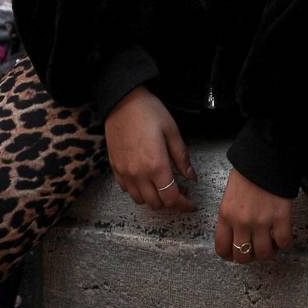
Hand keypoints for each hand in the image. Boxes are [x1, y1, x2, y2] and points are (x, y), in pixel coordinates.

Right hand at [104, 87, 196, 212]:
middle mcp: (139, 174)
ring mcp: (125, 173)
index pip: (171, 198)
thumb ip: (182, 157)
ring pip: (140, 200)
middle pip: (156, 203)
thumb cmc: (149, 112)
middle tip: (180, 191)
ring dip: (154, 198)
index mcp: (156, 165)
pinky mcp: (115, 169)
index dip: (183, 205)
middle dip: (171, 202)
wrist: (122, 102)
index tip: (191, 204)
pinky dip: (138, 191)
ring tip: (163, 186)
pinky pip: (127, 190)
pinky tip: (146, 179)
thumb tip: (192, 176)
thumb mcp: (172, 131)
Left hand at [216, 168, 292, 264]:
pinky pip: (284, 242)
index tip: (238, 253)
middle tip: (256, 248)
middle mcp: (241, 221)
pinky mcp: (281, 217)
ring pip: (264, 254)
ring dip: (269, 251)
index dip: (231, 255)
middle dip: (251, 256)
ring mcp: (262, 221)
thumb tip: (237, 236)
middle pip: (243, 257)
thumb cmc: (248, 172)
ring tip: (271, 242)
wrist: (267, 154)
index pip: (222, 249)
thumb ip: (230, 217)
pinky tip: (283, 234)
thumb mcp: (230, 195)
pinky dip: (284, 242)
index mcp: (226, 214)